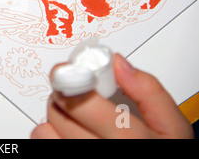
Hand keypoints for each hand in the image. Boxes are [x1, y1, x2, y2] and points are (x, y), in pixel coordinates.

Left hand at [31, 54, 193, 138]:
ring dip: (55, 116)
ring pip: (44, 131)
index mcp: (127, 139)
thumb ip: (148, 91)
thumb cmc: (162, 155)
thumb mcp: (172, 127)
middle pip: (60, 112)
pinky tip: (69, 134)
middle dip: (65, 95)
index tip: (71, 71)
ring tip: (74, 116)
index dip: (71, 79)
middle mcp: (98, 153)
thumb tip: (119, 65)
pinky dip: (49, 134)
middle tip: (79, 94)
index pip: (80, 101)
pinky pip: (42, 144)